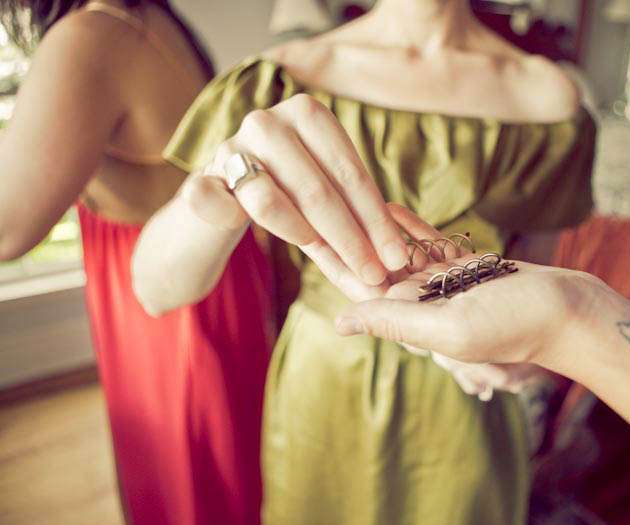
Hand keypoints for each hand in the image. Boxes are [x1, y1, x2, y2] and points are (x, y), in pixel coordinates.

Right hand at [180, 94, 409, 300]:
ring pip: (273, 201)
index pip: (349, 172)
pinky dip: (249, 227)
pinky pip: (227, 210)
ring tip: (327, 258)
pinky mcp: (201, 179)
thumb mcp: (325, 186)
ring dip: (307, 237)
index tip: (397, 256)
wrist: (222, 197)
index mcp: (306, 113)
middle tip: (374, 274)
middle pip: (317, 189)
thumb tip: (396, 254)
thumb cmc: (288, 191)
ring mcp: (229, 147)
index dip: (376, 219)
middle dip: (352, 239)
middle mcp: (267, 122)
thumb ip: (354, 207)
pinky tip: (278, 241)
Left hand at [335, 208, 621, 388]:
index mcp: (412, 321)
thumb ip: (395, 323)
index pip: (358, 287)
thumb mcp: (450, 328)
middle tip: (308, 198)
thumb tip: (338, 322)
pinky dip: (406, 224)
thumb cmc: (517, 325)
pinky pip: (427, 242)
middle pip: (371, 265)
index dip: (328, 257)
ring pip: (396, 250)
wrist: (571, 311)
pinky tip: (384, 202)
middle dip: (341, 235)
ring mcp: (444, 284)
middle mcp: (422, 303)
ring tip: (341, 195)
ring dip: (370, 224)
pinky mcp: (467, 266)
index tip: (296, 226)